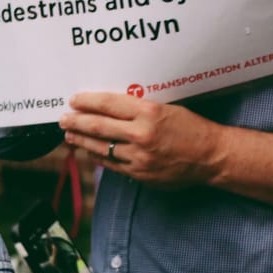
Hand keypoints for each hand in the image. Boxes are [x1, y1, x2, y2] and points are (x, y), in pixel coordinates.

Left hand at [59, 92, 221, 187]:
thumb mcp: (168, 108)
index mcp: (150, 112)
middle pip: (99, 126)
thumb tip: (111, 109)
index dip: (88, 102)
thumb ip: (140, 110)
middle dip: (77, 122)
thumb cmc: (191, 128)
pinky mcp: (138, 173)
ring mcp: (138, 156)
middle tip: (63, 118)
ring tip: (70, 135)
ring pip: (101, 147)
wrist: (210, 156)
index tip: (74, 100)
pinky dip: (97, 156)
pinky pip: (111, 164)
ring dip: (82, 141)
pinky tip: (88, 151)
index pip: (110, 104)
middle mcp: (141, 134)